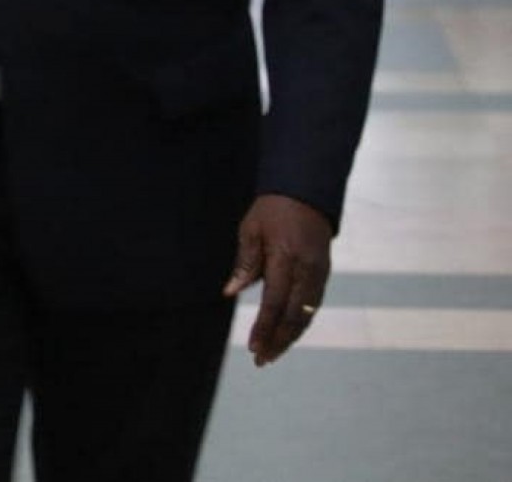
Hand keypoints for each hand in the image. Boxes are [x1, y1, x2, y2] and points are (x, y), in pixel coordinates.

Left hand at [223, 193, 331, 365]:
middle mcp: (307, 271)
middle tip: (261, 360)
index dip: (264, 328)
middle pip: (294, 316)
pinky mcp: (324, 275)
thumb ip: (244, 263)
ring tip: (272, 353)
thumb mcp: (251, 229)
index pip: (274, 303)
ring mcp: (319, 274)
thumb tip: (230, 292)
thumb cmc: (272, 210)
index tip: (253, 347)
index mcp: (286, 259)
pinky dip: (300, 323)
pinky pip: (313, 305)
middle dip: (278, 341)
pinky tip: (287, 333)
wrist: (306, 193)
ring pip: (307, 315)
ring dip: (290, 337)